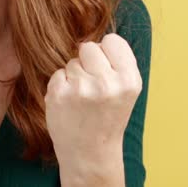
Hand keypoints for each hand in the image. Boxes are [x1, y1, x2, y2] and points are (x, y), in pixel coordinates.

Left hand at [44, 33, 142, 164]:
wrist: (90, 153)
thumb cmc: (108, 117)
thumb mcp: (125, 90)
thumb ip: (117, 62)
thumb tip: (97, 32)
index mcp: (129, 80)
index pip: (112, 40)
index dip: (106, 53)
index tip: (107, 70)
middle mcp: (107, 83)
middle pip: (88, 47)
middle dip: (88, 62)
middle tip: (92, 86)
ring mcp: (82, 89)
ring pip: (72, 61)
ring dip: (74, 76)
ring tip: (82, 99)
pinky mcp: (59, 94)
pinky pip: (58, 73)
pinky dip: (61, 86)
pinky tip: (69, 104)